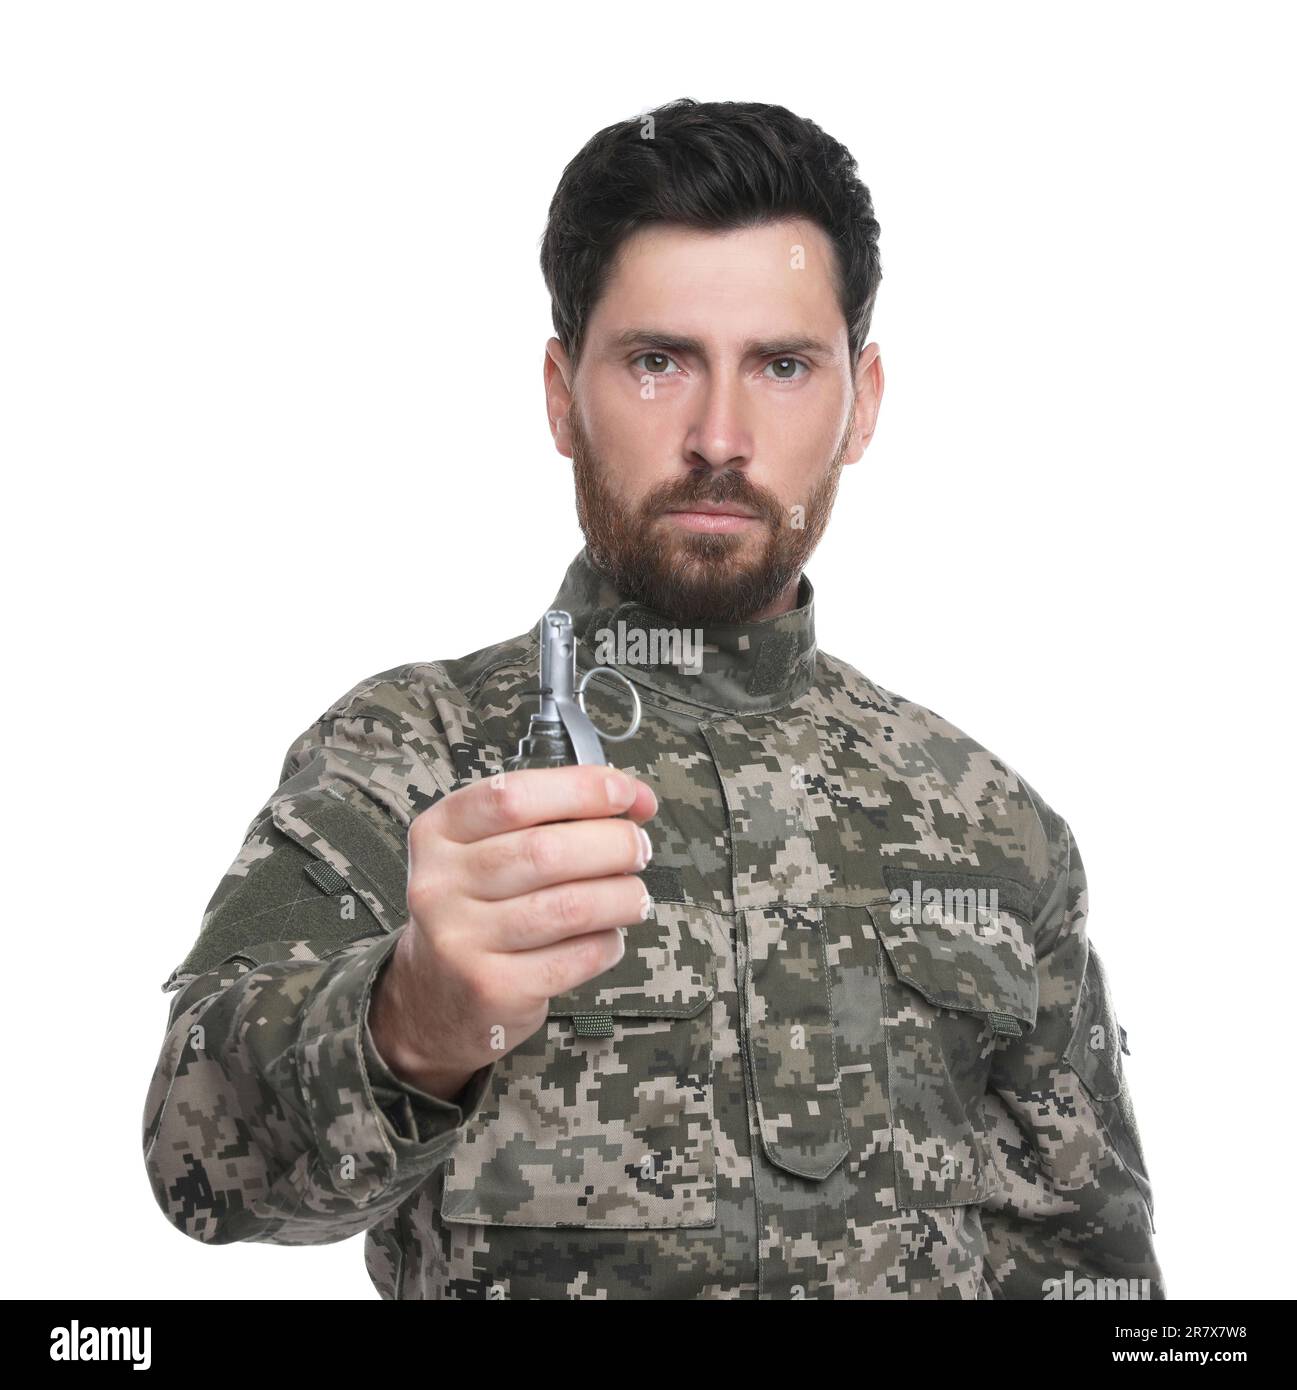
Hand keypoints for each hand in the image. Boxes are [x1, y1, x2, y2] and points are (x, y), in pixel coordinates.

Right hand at [369, 765, 657, 1102]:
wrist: (432, 996)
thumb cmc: (477, 908)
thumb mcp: (483, 849)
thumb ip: (550, 816)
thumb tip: (633, 796)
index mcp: (438, 833)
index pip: (514, 795)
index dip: (583, 789)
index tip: (627, 794)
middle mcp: (441, 884)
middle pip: (547, 850)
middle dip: (614, 844)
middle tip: (638, 849)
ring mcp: (463, 940)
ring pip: (570, 906)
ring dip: (622, 896)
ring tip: (634, 895)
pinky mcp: (494, 989)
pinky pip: (576, 957)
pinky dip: (608, 942)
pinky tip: (606, 935)